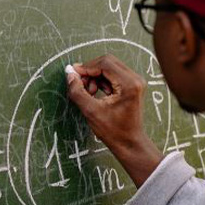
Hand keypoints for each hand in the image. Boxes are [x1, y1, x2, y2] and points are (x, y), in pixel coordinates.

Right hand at [66, 54, 163, 186]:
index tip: (73, 75)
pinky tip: (96, 93)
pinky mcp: (132, 85)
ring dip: (95, 76)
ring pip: (109, 67)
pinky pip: (113, 74)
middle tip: (79, 83)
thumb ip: (78, 91)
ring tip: (89, 92)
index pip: (104, 63)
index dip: (86, 67)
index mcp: (129, 84)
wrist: (129, 143)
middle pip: (107, 62)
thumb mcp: (91, 111)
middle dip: (90, 71)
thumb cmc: (114, 131)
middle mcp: (135, 79)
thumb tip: (69, 74)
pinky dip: (102, 80)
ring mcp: (135, 81)